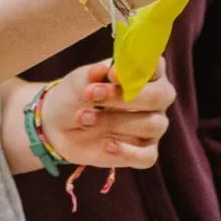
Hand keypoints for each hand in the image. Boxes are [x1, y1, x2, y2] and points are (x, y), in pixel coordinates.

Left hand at [40, 59, 174, 168]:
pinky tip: (106, 145)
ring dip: (115, 122)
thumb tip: (101, 70)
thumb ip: (91, 76)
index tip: (111, 74)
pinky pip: (148, 156)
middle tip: (92, 95)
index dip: (138, 68)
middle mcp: (155, 98)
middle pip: (161, 96)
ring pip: (152, 125)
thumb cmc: (76, 96)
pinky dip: (128, 152)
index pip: (156, 65)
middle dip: (125, 97)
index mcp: (143, 73)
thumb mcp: (78, 83)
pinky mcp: (144, 151)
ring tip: (84, 119)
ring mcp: (152, 125)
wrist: (59, 127)